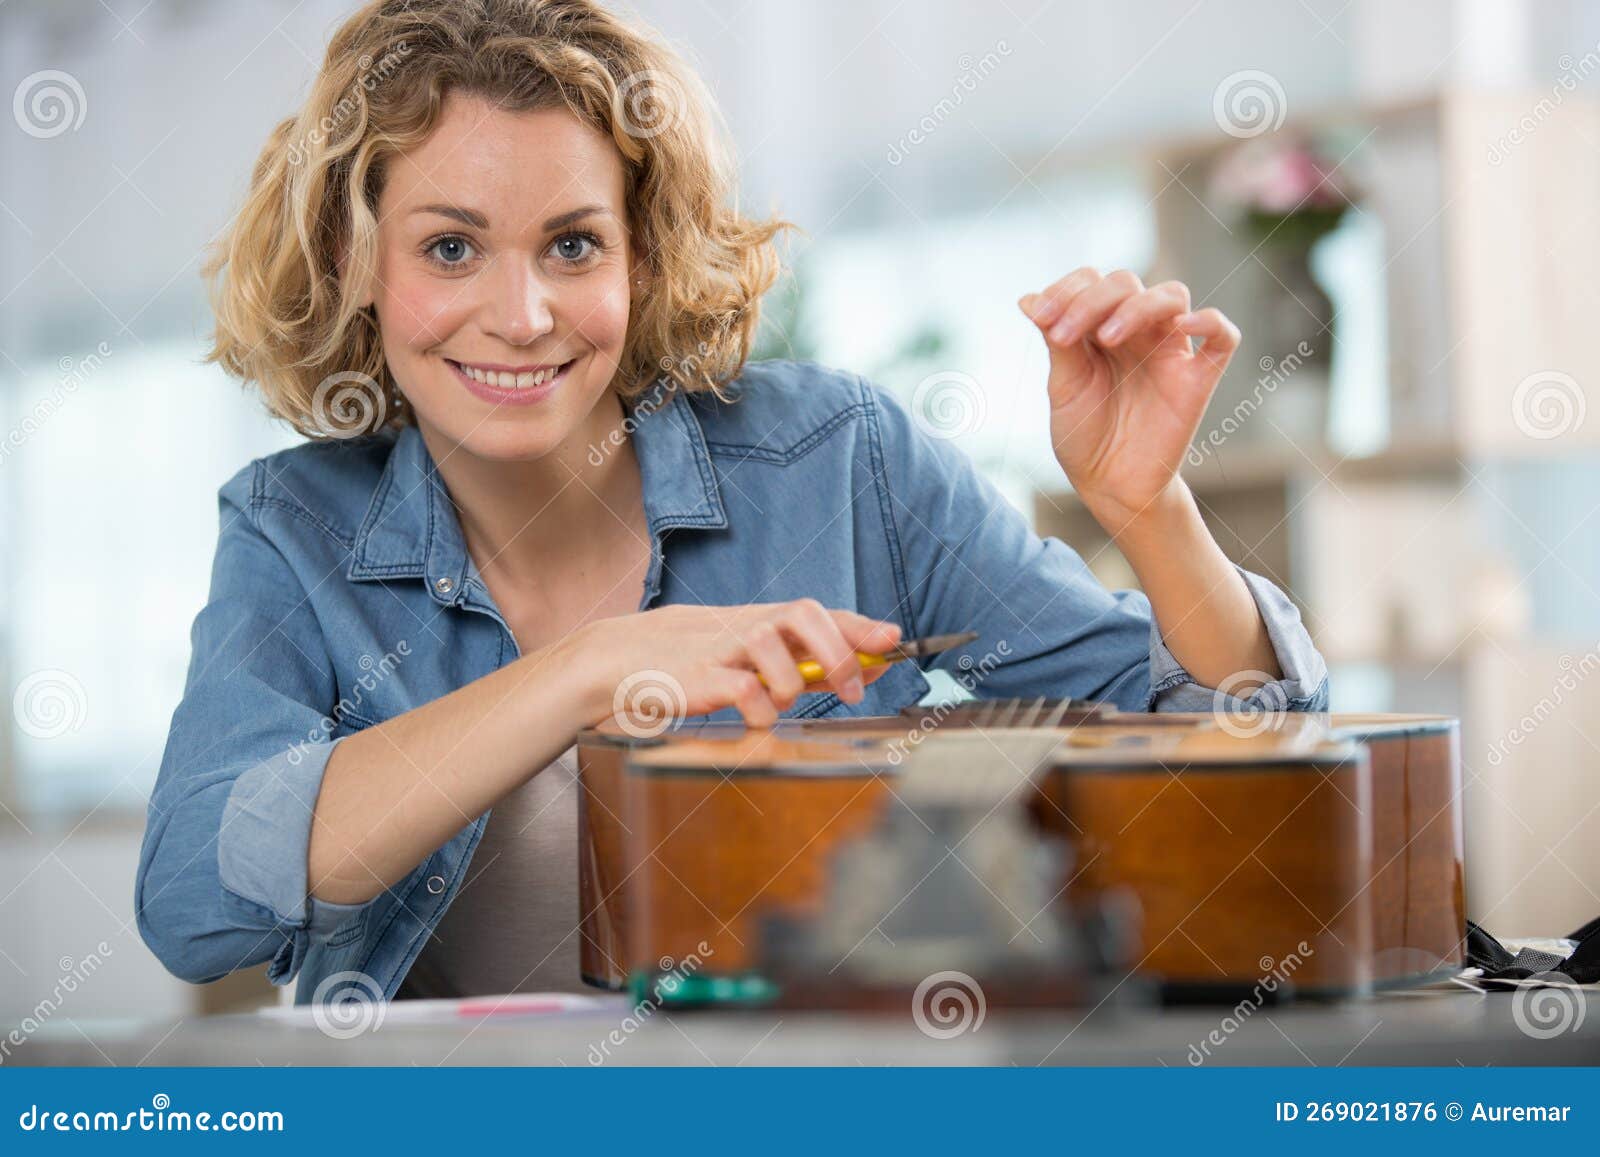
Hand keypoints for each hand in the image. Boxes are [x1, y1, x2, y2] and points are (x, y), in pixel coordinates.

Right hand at [570, 600, 902, 728]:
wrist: (618, 660)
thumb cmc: (691, 660)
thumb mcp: (745, 650)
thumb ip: (797, 655)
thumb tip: (860, 666)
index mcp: (761, 619)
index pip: (821, 613)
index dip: (860, 626)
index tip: (894, 641)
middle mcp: (746, 626)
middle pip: (805, 616)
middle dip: (839, 652)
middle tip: (851, 690)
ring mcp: (721, 649)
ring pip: (776, 652)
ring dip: (791, 686)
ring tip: (778, 702)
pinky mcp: (699, 678)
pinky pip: (744, 692)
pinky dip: (760, 712)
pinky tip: (752, 718)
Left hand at [1019, 269, 1239, 531]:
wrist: (1109, 485)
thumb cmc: (1085, 434)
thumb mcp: (1063, 386)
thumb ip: (1055, 341)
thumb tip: (1028, 298)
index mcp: (1101, 327)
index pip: (1092, 280)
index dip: (1066, 288)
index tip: (1040, 315)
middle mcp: (1137, 331)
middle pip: (1126, 283)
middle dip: (1090, 301)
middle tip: (1063, 335)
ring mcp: (1170, 351)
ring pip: (1171, 295)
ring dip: (1135, 307)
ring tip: (1106, 339)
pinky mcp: (1198, 379)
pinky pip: (1223, 337)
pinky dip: (1209, 322)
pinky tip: (1182, 327)